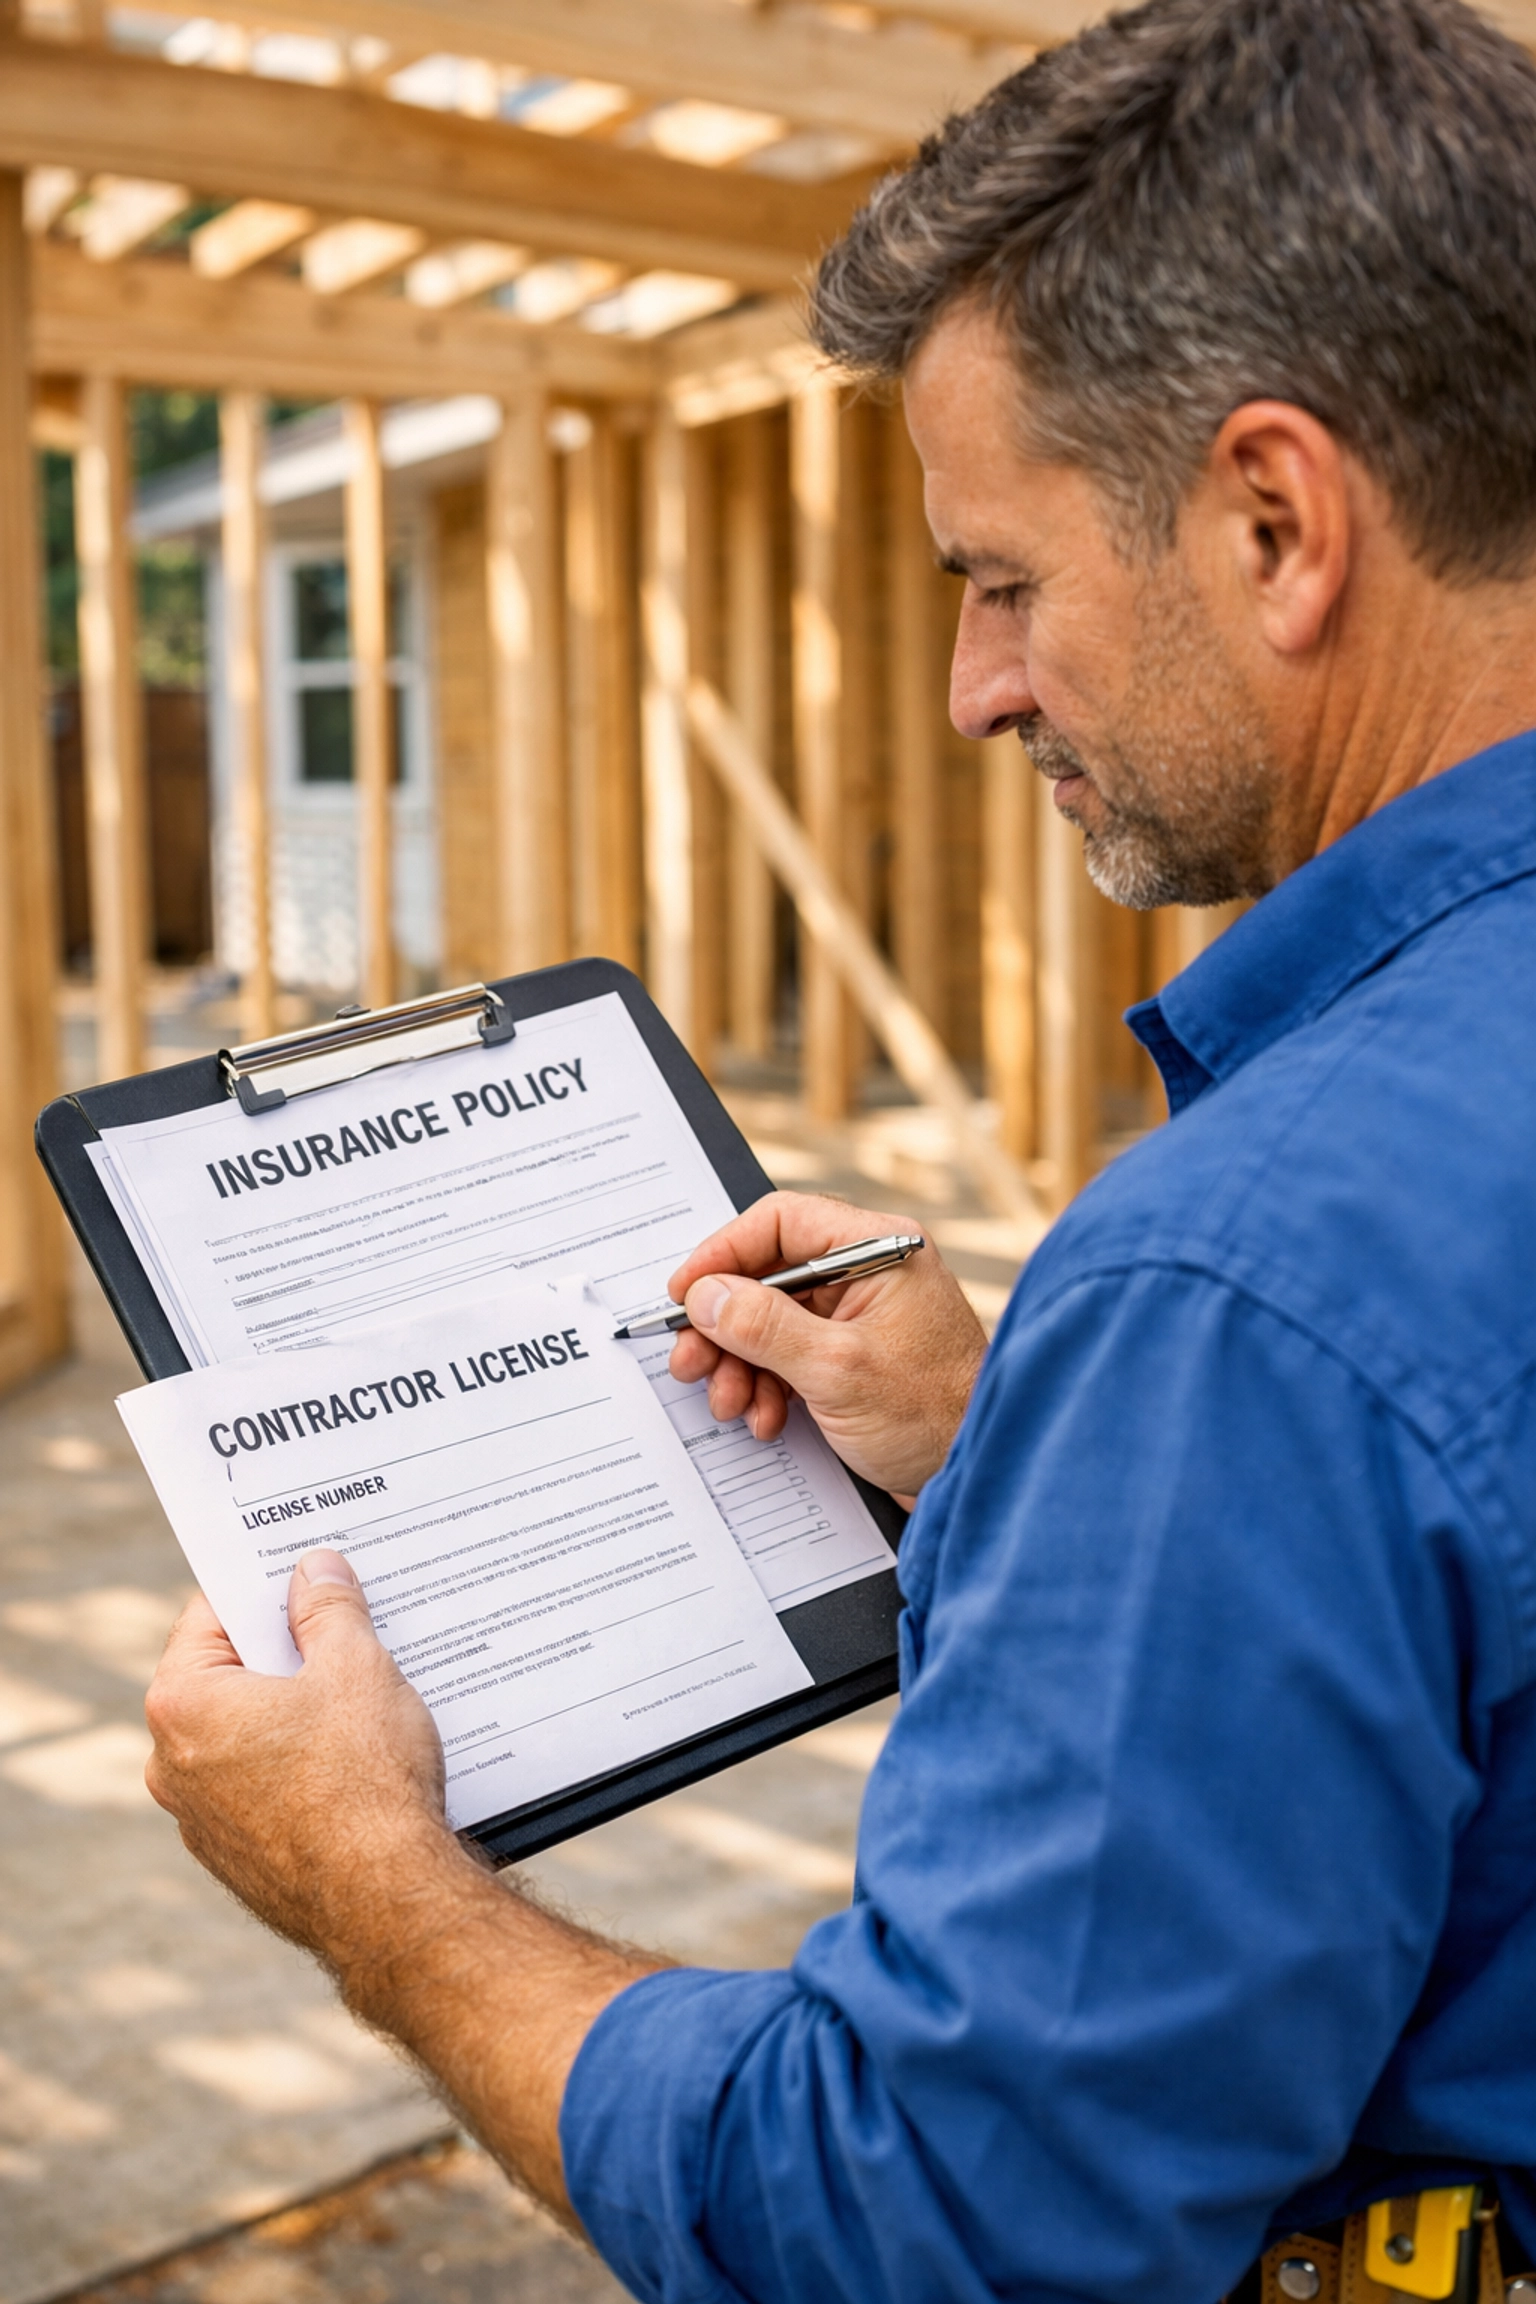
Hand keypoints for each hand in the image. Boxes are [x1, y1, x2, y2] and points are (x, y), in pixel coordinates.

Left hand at [146, 1554, 653, 2222]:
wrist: (388, 1901)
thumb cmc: (364, 1778)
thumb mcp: (355, 1666)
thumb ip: (327, 1608)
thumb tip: (315, 1571)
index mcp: (182, 1704)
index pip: (211, 1615)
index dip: (265, 1589)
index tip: (306, 1575)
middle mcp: (172, 1764)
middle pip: (230, 1677)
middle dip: (286, 1651)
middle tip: (347, 1629)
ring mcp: (203, 1820)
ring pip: (249, 1737)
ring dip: (297, 1712)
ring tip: (365, 1696)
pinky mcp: (240, 1860)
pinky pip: (268, 1789)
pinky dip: (304, 1767)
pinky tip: (361, 1762)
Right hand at [667, 1191, 987, 1497]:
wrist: (977, 1477)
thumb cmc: (935, 1417)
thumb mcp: (836, 1370)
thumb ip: (764, 1327)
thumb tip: (705, 1295)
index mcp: (879, 1249)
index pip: (779, 1222)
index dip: (723, 1255)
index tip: (685, 1294)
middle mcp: (870, 1272)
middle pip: (767, 1276)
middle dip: (725, 1326)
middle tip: (691, 1363)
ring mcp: (860, 1316)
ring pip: (771, 1321)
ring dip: (741, 1364)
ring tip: (731, 1403)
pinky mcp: (854, 1357)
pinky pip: (790, 1355)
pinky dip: (767, 1385)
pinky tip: (765, 1418)